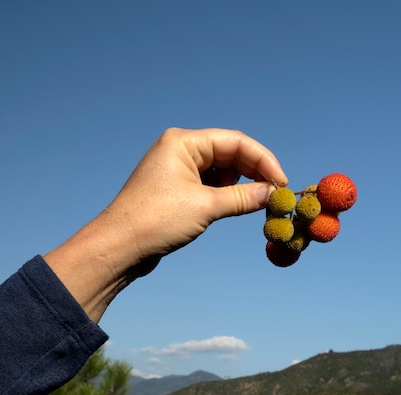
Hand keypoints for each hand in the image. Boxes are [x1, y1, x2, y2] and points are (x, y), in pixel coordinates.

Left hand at [44, 128, 287, 321]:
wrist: (118, 247)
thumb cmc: (155, 220)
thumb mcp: (206, 207)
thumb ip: (242, 197)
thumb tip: (271, 194)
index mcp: (184, 142)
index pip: (235, 141)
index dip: (263, 160)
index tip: (281, 182)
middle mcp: (181, 150)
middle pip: (230, 153)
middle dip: (254, 172)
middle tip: (275, 194)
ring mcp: (178, 169)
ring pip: (222, 170)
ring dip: (241, 184)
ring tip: (259, 202)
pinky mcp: (177, 188)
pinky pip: (210, 184)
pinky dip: (227, 194)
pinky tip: (238, 206)